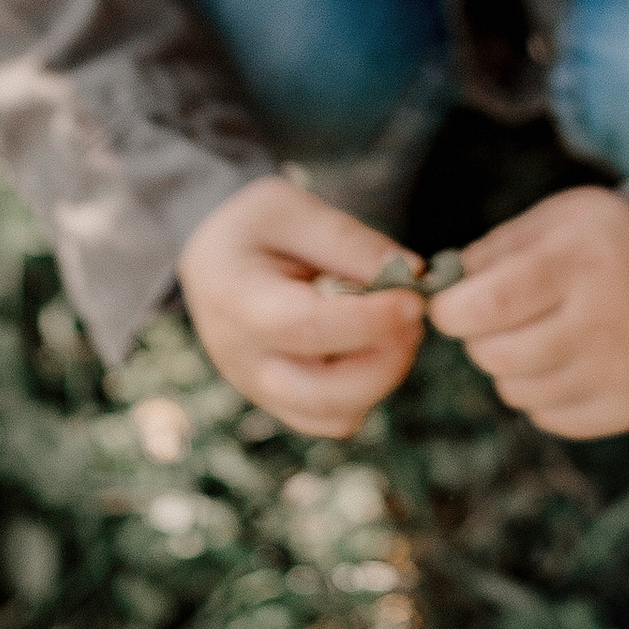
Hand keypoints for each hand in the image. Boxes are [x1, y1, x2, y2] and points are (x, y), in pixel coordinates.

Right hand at [177, 176, 423, 438]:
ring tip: (397, 330)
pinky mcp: (279, 404)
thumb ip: (348, 241)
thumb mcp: (292, 207)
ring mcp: (259, 390)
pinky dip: (367, 393)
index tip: (413, 299)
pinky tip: (375, 349)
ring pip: (335, 416)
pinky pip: (333, 421)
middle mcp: (242, 359)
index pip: (306, 326)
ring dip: (382, 377)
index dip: (369, 319)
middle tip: (413, 318)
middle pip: (322, 394)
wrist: (214, 259)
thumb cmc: (256, 228)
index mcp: (235, 300)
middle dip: (385, 361)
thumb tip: (411, 273)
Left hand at [425, 185, 628, 439]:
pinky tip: (564, 361)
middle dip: (478, 340)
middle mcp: (605, 320)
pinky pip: (548, 417)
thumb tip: (443, 289)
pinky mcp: (628, 407)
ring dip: (509, 367)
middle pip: (498, 356)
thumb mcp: (559, 220)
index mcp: (582, 260)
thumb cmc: (607, 243)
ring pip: (517, 392)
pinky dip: (541, 393)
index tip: (446, 307)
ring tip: (535, 337)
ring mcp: (620, 371)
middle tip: (491, 321)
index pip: (491, 303)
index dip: (452, 311)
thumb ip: (497, 249)